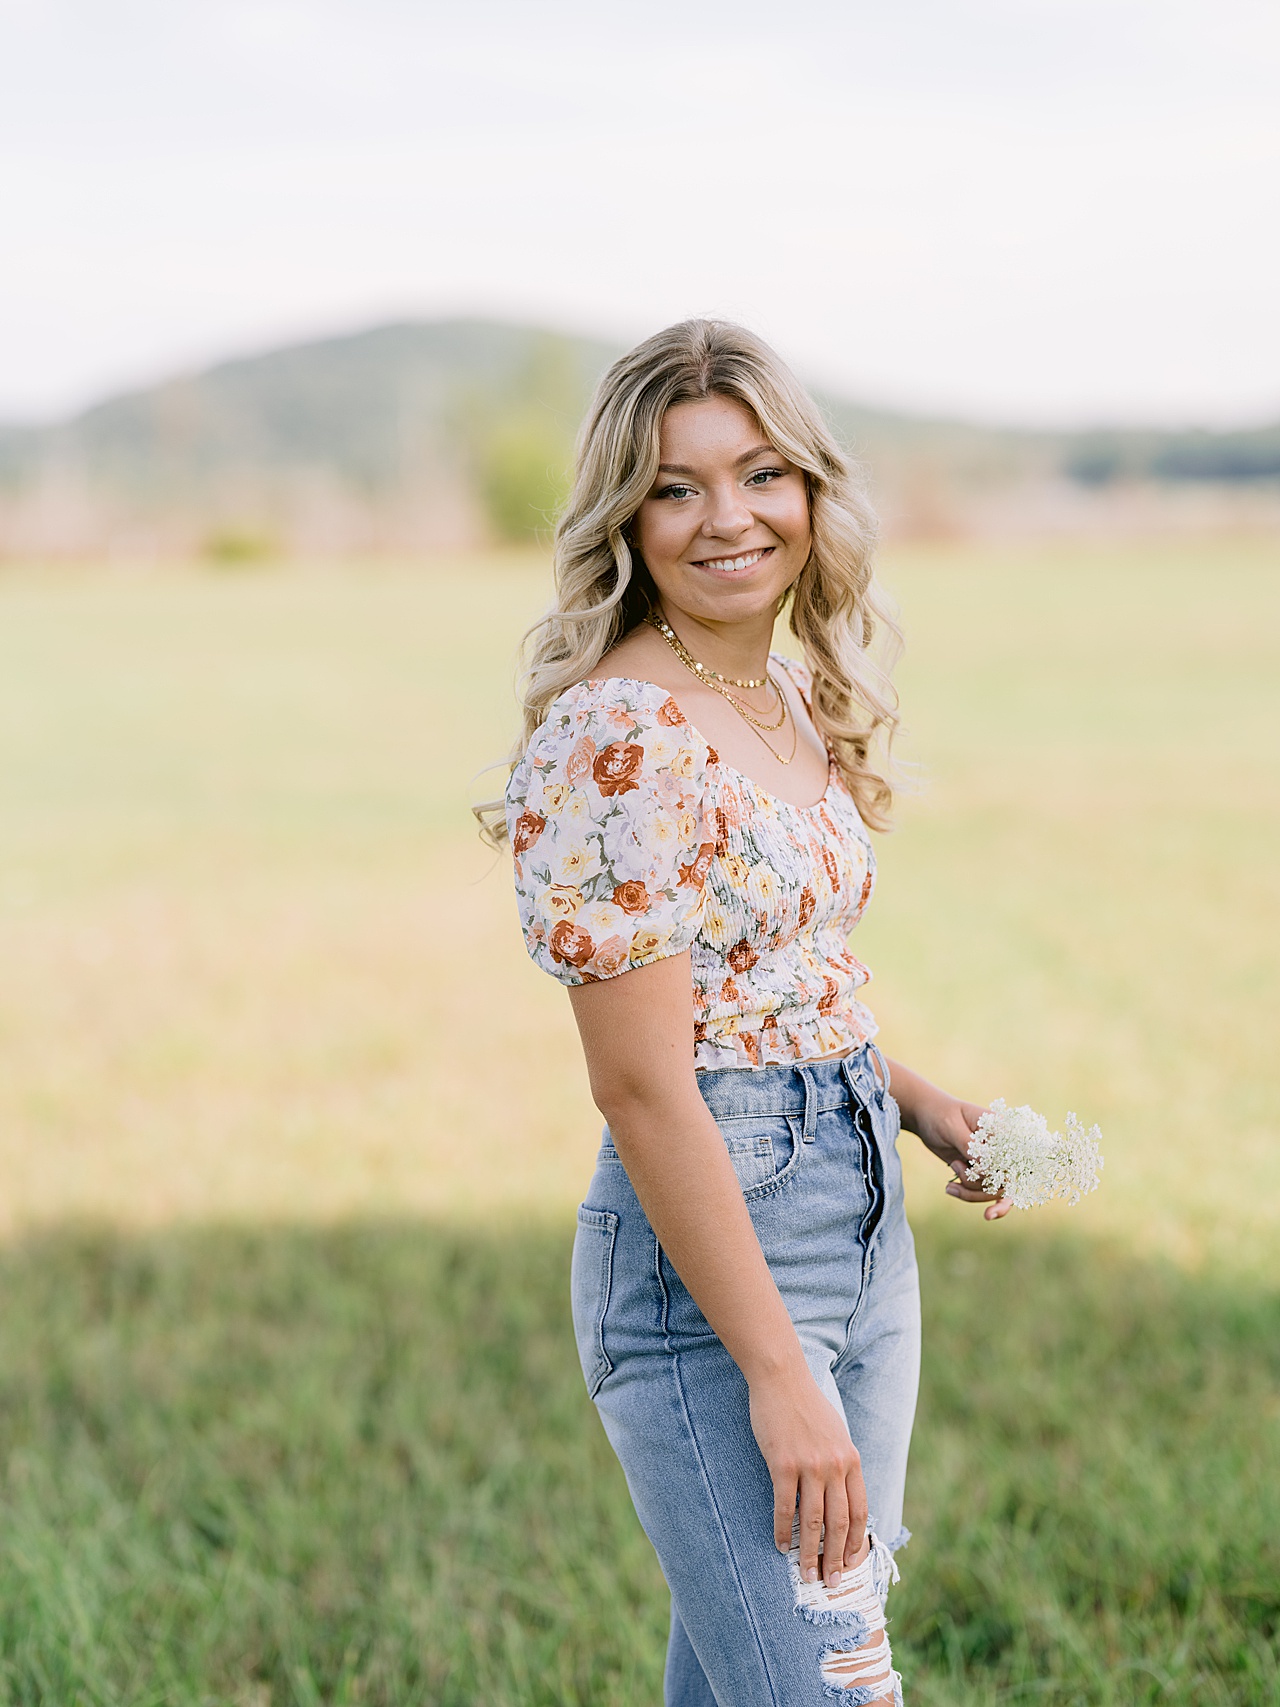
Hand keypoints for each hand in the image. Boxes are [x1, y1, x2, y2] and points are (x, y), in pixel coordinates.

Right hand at [748, 1363, 866, 1587]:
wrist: (781, 1377)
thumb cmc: (805, 1405)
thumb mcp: (835, 1433)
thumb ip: (841, 1463)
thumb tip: (841, 1496)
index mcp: (850, 1460)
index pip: (860, 1511)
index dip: (856, 1542)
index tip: (851, 1564)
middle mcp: (835, 1466)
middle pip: (839, 1523)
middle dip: (836, 1558)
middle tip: (831, 1583)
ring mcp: (809, 1466)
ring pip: (813, 1522)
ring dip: (811, 1553)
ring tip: (806, 1575)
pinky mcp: (783, 1465)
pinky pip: (784, 1506)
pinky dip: (783, 1530)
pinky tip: (781, 1545)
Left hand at [913, 1089, 1013, 1220]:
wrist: (925, 1115)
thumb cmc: (940, 1115)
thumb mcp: (952, 1127)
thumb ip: (970, 1146)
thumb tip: (986, 1167)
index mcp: (1002, 1131)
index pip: (1018, 1158)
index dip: (1015, 1177)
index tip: (1006, 1195)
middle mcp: (1001, 1148)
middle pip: (1007, 1180)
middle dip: (990, 1193)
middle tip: (989, 1215)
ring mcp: (990, 1161)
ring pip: (992, 1190)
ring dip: (971, 1192)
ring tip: (950, 1185)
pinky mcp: (978, 1171)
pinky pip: (979, 1191)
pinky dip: (967, 1195)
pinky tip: (950, 1189)